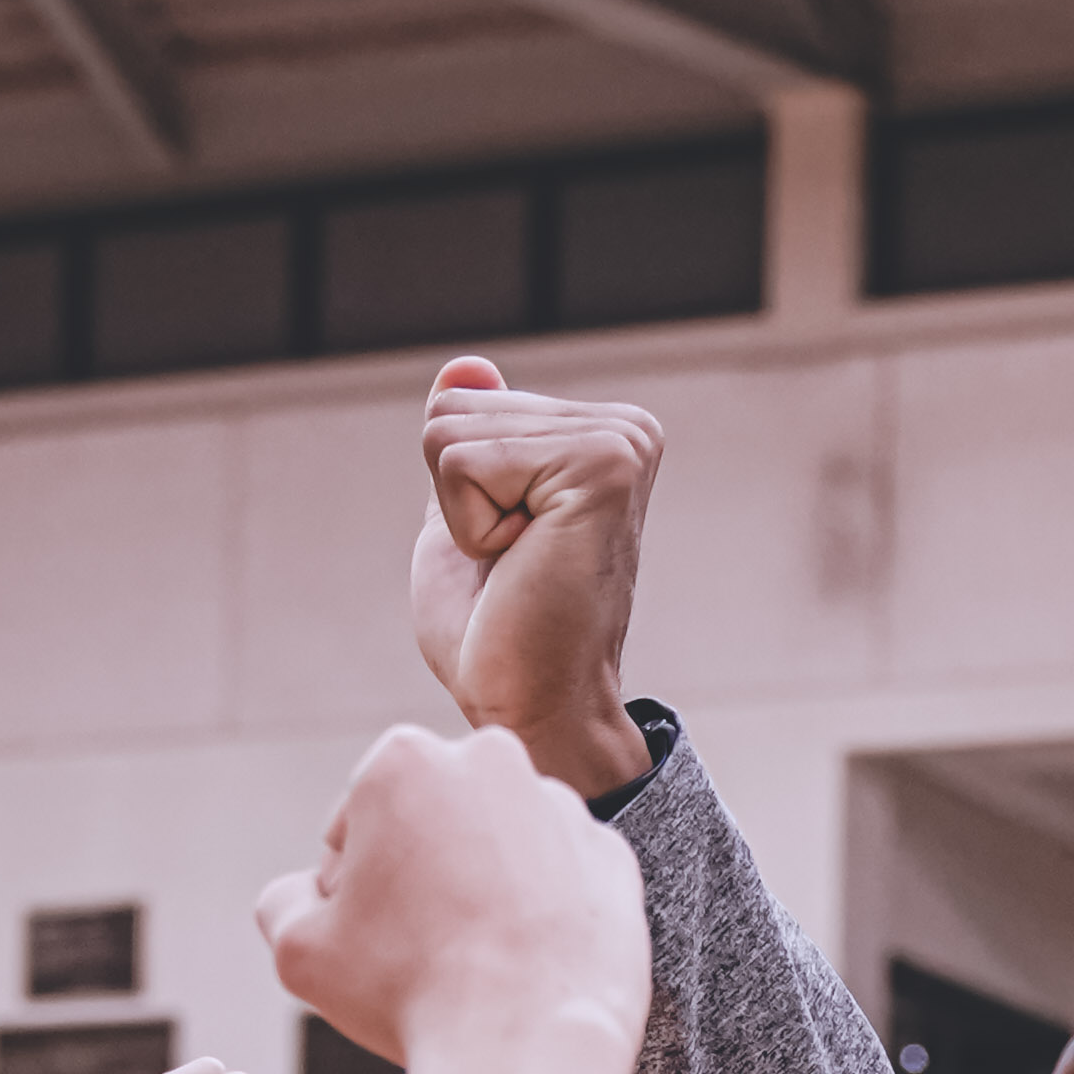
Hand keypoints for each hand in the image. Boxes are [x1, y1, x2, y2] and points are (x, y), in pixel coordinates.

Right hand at [257, 717, 650, 1073]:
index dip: (350, 888)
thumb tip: (304, 890)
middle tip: (420, 952)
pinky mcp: (616, 862)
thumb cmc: (404, 993)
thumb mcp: (299, 949)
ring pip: (501, 850)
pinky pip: (561, 885)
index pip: (357, 824)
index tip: (369, 935)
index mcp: (405, 759)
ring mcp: (564, 810)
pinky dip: (544, 918)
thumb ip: (284, 901)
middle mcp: (493, 760)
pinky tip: (526, 968)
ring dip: (484, 893)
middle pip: (434, 825)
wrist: (525, 1052)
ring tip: (477, 966)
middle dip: (421, 876)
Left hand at [409, 356, 662, 791]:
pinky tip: (525, 563)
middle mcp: (623, 428)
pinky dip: (470, 526)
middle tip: (515, 564)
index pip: (461, 404)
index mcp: (599, 434)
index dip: (457, 490)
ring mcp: (619, 442)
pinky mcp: (601, 468)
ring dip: (463, 516)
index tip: (512, 550)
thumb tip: (466, 366)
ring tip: (522, 565)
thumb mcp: (465, 516)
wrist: (536, 707)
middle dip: (457, 498)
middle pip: (453, 408)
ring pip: (450, 431)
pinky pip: (462, 462)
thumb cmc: (500, 631)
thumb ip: (470, 442)